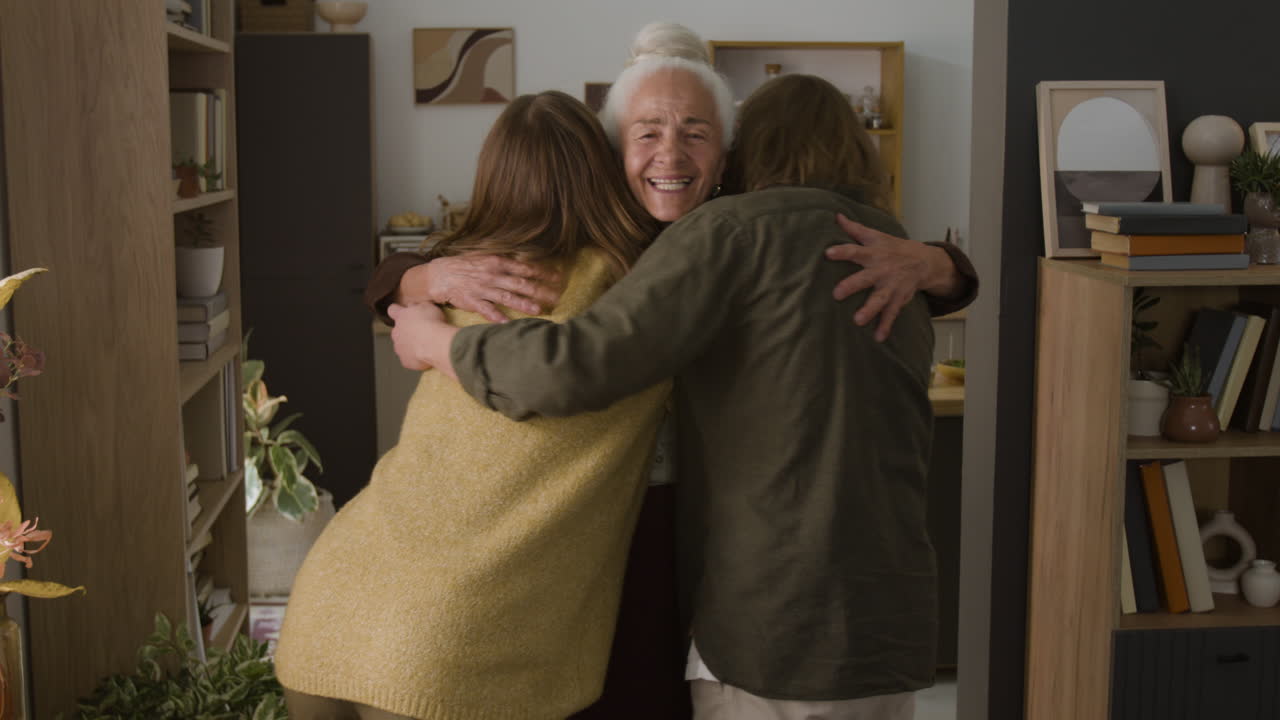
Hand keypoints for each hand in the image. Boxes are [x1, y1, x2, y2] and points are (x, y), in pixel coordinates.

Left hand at [388, 302, 447, 371]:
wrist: (435, 344)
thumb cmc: (432, 323)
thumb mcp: (428, 306)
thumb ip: (419, 306)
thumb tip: (415, 305)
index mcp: (401, 316)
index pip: (392, 310)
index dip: (396, 310)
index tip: (401, 312)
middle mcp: (396, 332)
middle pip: (397, 330)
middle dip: (406, 331)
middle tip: (420, 331)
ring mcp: (399, 347)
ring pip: (402, 345)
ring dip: (410, 344)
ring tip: (425, 344)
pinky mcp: (405, 360)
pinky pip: (408, 359)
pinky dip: (415, 357)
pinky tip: (425, 355)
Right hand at [399, 255, 561, 323]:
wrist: (440, 275)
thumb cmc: (466, 266)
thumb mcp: (485, 256)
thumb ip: (505, 261)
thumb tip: (526, 262)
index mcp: (497, 262)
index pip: (524, 267)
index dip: (542, 272)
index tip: (558, 277)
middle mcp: (492, 275)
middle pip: (520, 283)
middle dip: (539, 290)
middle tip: (556, 297)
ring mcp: (482, 289)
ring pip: (506, 297)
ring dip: (523, 304)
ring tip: (538, 310)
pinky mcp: (473, 301)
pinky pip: (487, 310)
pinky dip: (497, 317)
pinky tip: (508, 324)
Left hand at [826, 214, 959, 341]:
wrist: (924, 260)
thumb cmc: (893, 248)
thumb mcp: (876, 235)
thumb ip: (854, 228)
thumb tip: (836, 215)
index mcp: (874, 253)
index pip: (856, 250)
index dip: (842, 251)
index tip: (828, 253)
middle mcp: (882, 270)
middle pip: (866, 277)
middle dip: (852, 285)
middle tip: (837, 294)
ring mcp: (891, 286)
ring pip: (880, 298)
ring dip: (870, 310)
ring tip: (858, 320)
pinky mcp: (898, 299)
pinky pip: (892, 314)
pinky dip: (886, 326)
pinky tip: (878, 337)